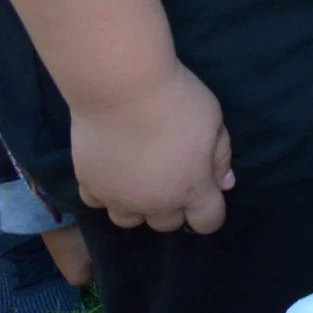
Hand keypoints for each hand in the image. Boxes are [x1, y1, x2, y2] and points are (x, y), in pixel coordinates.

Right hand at [71, 62, 234, 233]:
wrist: (122, 88)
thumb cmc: (177, 101)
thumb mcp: (214, 122)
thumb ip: (220, 157)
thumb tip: (224, 184)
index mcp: (192, 189)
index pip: (208, 222)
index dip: (209, 211)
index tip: (206, 192)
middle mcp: (154, 202)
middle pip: (166, 224)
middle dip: (173, 206)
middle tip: (171, 175)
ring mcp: (118, 197)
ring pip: (128, 220)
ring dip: (137, 206)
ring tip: (138, 178)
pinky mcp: (88, 184)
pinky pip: (97, 202)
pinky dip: (105, 192)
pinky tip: (111, 171)